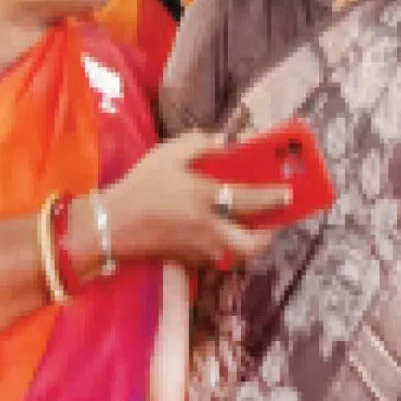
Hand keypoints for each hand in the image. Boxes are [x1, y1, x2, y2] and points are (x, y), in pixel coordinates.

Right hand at [105, 131, 292, 265]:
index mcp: (206, 198)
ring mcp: (198, 248)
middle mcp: (208, 227)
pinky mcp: (187, 259)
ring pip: (234, 254)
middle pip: (250, 245)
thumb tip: (224, 141)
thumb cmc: (140, 186)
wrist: (111, 225)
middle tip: (271, 223)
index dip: (274, 198)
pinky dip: (222, 247)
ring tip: (249, 227)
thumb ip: (199, 143)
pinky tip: (218, 232)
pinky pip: (214, 257)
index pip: (251, 201)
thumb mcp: (167, 154)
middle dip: (267, 237)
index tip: (290, 194)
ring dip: (246, 243)